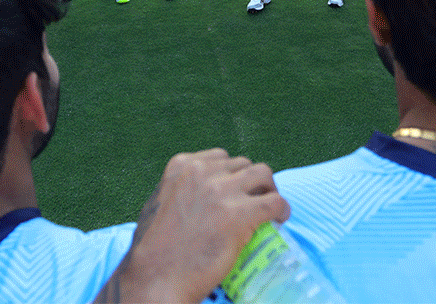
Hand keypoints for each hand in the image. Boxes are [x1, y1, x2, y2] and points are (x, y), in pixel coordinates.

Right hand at [93, 148, 288, 303]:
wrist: (156, 277)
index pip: (221, 158)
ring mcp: (221, 191)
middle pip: (243, 165)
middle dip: (251, 183)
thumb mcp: (159, 203)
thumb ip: (181, 190)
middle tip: (254, 203)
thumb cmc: (153, 249)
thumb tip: (203, 196)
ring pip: (263, 174)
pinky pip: (275, 202)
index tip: (236, 192)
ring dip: (269, 190)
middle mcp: (202, 171)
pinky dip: (282, 209)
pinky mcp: (240, 214)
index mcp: (181, 166)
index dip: (233, 175)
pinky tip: (279, 220)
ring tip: (270, 209)